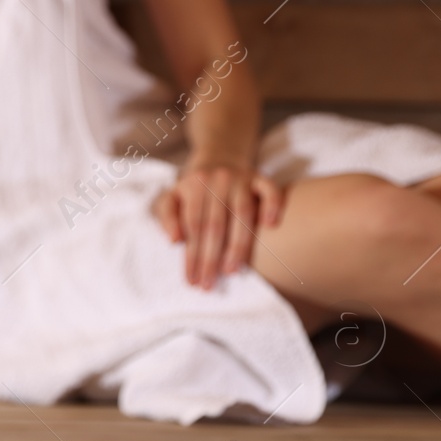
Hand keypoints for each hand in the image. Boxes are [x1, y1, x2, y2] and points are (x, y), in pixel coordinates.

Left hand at [153, 161, 281, 289]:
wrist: (219, 156)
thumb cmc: (194, 188)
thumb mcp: (173, 196)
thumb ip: (167, 216)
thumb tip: (174, 240)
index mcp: (193, 186)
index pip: (192, 226)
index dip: (191, 255)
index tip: (192, 280)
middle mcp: (217, 181)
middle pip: (214, 224)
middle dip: (211, 257)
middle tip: (209, 284)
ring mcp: (241, 178)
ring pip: (242, 213)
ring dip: (238, 244)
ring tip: (232, 271)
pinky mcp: (261, 177)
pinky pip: (270, 189)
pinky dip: (273, 205)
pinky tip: (271, 226)